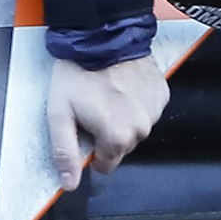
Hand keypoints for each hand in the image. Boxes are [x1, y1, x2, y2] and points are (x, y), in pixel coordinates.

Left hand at [45, 54, 166, 189]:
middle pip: (122, 146)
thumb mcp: (59, 114)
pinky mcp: (161, 92)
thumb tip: (69, 183)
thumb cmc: (78, 74)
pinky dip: (136, 102)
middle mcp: (141, 127)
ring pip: (136, 128)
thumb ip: (65, 152)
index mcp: (117, 137)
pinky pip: (148, 109)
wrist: (102, 36)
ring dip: (123, 117)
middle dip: (108, 133)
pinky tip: (122, 86)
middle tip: (93, 108)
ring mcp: (154, 109)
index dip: (91, 149)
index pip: (106, 164)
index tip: (84, 129)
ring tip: (107, 93)